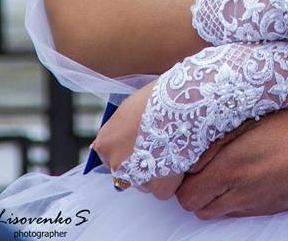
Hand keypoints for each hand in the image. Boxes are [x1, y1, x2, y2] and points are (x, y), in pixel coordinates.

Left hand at [92, 81, 182, 199]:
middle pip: (125, 172)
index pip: (108, 156)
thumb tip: (121, 136)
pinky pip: (163, 189)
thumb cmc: (158, 98)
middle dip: (138, 163)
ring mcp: (136, 178)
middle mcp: (116, 164)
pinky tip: (178, 158)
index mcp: (105, 143)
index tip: (138, 143)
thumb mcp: (130, 108)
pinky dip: (170, 179)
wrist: (181, 104)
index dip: (126, 149)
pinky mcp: (158, 188)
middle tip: (157, 145)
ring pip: (144, 181)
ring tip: (170, 149)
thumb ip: (120, 127)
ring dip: (154, 172)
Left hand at [175, 107, 287, 217]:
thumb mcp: (252, 121)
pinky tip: (245, 176)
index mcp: (230, 169)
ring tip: (223, 171)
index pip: (186, 194)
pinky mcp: (270, 208)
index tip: (188, 162)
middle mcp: (239, 193)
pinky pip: (239, 211)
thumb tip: (194, 153)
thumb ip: (219, 141)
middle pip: (197, 207)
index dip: (182, 180)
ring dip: (212, 197)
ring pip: (217, 213)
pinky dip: (233, 200)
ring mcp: (255, 204)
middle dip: (194, 190)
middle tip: (202, 167)